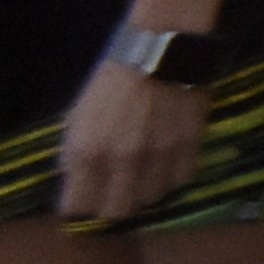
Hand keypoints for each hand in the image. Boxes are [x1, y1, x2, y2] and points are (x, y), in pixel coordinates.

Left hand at [57, 52, 202, 225]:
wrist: (162, 51)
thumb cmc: (112, 79)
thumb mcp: (78, 114)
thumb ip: (74, 151)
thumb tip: (74, 178)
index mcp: (87, 152)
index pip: (76, 206)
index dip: (75, 208)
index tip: (79, 202)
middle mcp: (122, 162)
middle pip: (116, 212)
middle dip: (109, 208)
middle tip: (110, 196)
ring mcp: (158, 158)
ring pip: (150, 200)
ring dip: (143, 193)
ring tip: (140, 179)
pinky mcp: (189, 148)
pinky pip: (180, 181)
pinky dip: (172, 178)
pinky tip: (166, 165)